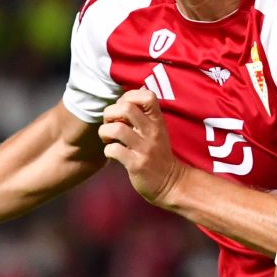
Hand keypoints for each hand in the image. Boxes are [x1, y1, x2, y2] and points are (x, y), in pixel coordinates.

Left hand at [99, 90, 185, 206]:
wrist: (171, 183)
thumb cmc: (159, 154)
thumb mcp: (157, 130)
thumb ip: (145, 114)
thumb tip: (133, 93)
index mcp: (157, 121)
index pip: (146, 95)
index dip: (128, 97)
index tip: (122, 110)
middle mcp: (152, 131)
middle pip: (126, 107)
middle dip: (110, 113)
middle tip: (110, 124)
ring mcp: (144, 148)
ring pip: (117, 128)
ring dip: (105, 132)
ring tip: (108, 139)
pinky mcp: (136, 164)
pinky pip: (114, 150)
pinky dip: (108, 150)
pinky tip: (112, 153)